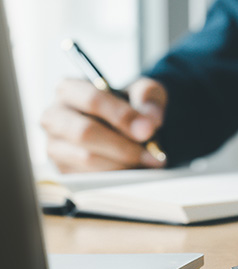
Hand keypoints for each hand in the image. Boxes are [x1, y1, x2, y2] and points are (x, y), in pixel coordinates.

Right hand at [41, 77, 167, 172]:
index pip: (92, 100)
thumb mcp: (142, 90)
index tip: (149, 130)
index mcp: (69, 90)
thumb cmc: (129, 103)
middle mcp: (54, 117)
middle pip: (84, 133)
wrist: (122, 123)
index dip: (122, 116)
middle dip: (123, 146)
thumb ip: (148, 97)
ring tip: (148, 162)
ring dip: (122, 164)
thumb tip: (150, 121)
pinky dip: (115, 176)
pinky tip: (135, 170)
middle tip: (152, 154)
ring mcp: (54, 145)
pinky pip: (88, 178)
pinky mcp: (62, 169)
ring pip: (86, 158)